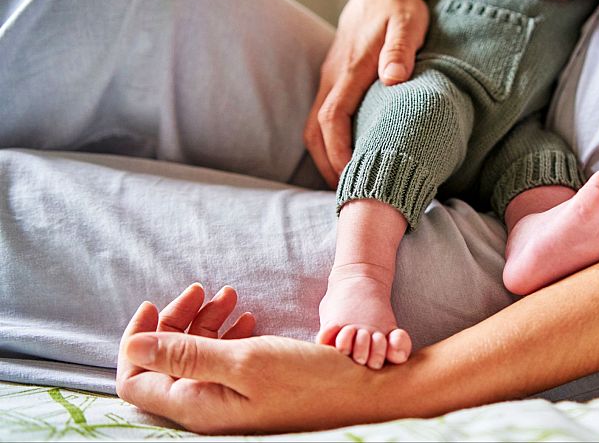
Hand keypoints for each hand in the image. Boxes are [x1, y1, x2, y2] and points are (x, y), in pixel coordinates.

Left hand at [116, 284, 389, 433]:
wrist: (366, 391)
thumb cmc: (310, 379)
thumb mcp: (246, 360)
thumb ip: (186, 354)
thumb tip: (132, 346)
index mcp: (197, 405)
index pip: (135, 378)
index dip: (137, 339)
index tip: (155, 303)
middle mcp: (207, 408)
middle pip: (165, 363)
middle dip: (176, 321)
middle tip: (202, 289)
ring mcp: (230, 402)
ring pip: (197, 358)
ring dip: (205, 323)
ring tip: (229, 296)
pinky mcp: (252, 392)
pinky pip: (224, 362)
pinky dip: (228, 334)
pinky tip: (247, 318)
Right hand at [303, 0, 430, 186]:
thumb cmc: (401, 9)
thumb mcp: (409, 22)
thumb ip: (401, 48)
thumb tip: (392, 78)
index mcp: (350, 70)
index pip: (332, 118)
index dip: (338, 151)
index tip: (352, 177)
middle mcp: (334, 77)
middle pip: (315, 131)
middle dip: (328, 165)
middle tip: (350, 195)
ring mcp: (331, 80)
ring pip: (315, 127)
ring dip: (326, 157)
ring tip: (349, 185)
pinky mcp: (336, 82)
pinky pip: (325, 118)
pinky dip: (330, 143)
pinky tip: (349, 159)